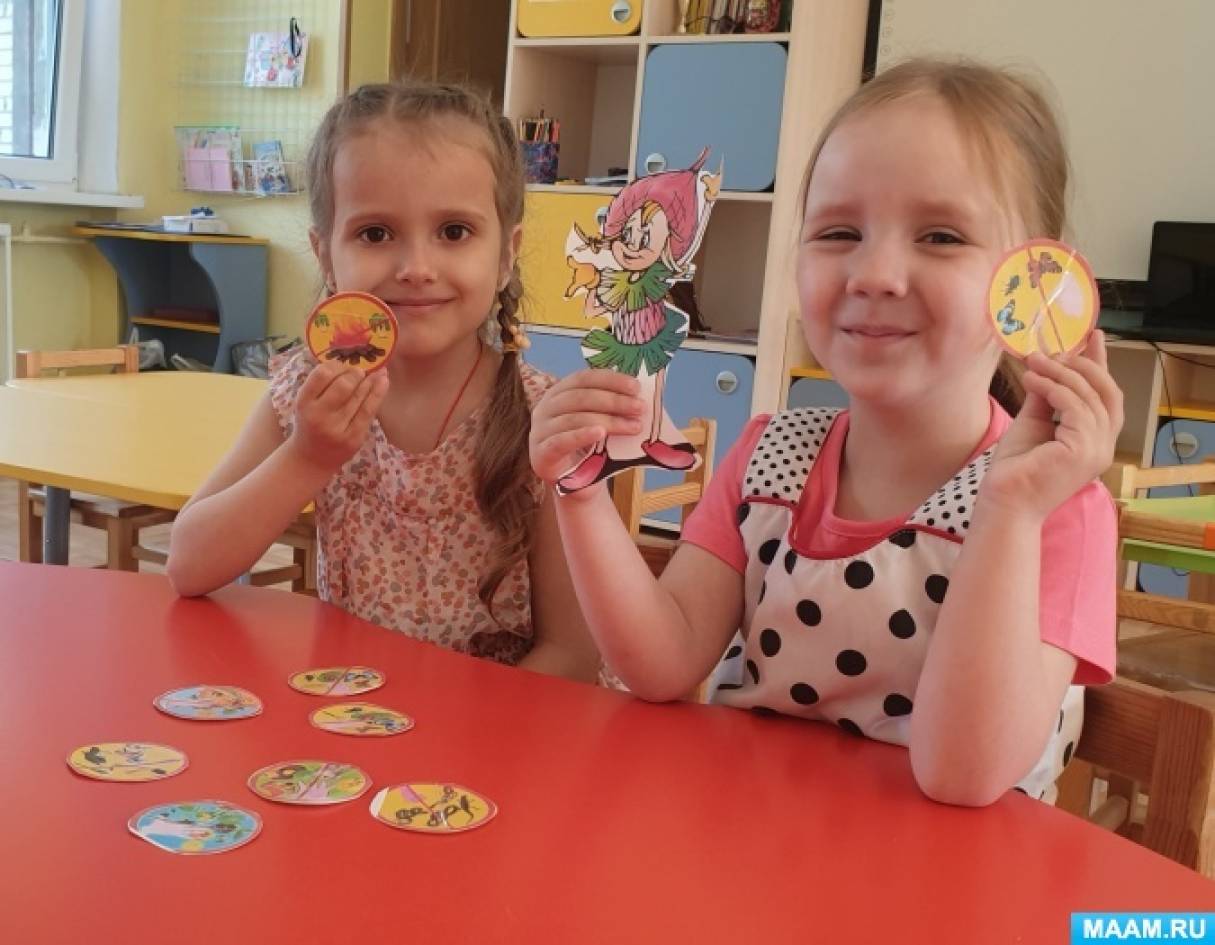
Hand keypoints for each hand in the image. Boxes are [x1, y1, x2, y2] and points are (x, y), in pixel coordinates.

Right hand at [287, 362, 388, 472]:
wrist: (311, 459)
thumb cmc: (310, 424)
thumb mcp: (307, 403)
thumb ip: (321, 384)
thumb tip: (349, 359)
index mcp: (304, 402)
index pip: (322, 375)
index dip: (337, 365)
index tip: (344, 364)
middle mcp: (319, 415)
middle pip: (343, 385)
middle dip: (356, 373)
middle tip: (360, 370)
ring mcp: (337, 428)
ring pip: (359, 397)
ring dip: (371, 380)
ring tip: (378, 371)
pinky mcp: (353, 437)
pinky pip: (369, 411)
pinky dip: (378, 393)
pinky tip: (384, 382)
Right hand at [529, 369, 644, 485]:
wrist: (575, 486)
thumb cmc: (590, 450)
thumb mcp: (600, 423)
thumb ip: (612, 408)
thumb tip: (639, 394)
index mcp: (558, 393)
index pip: (583, 378)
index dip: (610, 380)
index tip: (636, 387)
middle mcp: (545, 408)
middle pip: (580, 397)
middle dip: (614, 401)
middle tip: (640, 408)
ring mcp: (539, 431)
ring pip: (574, 418)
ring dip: (608, 420)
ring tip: (633, 426)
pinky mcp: (540, 454)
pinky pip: (561, 441)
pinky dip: (582, 435)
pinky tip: (601, 433)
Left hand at [983, 330, 1122, 520]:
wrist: (1004, 503)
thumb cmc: (1015, 470)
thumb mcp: (1033, 423)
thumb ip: (1047, 398)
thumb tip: (1049, 365)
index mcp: (1095, 440)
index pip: (1106, 396)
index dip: (1100, 364)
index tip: (1092, 337)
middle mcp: (1103, 445)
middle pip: (1107, 392)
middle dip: (1081, 365)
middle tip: (1051, 351)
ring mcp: (1097, 449)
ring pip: (1090, 395)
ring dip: (1060, 372)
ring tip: (1033, 362)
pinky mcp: (1083, 450)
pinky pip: (1074, 406)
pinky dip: (1053, 387)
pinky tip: (1032, 380)